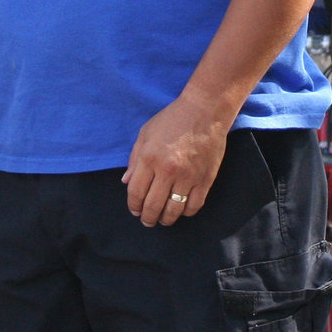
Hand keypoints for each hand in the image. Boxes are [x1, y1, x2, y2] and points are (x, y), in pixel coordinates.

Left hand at [121, 93, 230, 227]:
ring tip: (162, 220)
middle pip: (153, 206)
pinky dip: (186, 213)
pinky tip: (180, 210)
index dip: (133, 206)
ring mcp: (188, 176)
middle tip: (147, 221)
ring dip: (165, 219)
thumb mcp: (145, 133)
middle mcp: (167, 170)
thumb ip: (134, 159)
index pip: (136, 192)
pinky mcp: (205, 180)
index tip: (134, 210)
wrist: (205, 111)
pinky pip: (194, 206)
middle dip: (147, 218)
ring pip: (174, 210)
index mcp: (149, 158)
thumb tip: (126, 182)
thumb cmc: (172, 119)